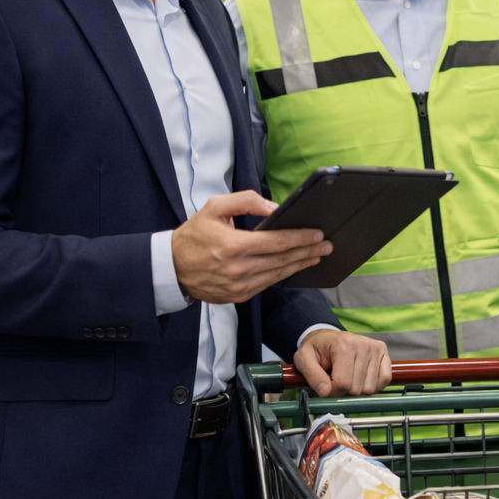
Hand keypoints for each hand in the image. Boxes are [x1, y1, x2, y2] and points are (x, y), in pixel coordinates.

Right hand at [171, 190, 330, 303]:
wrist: (171, 268)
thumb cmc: (194, 235)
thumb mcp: (216, 207)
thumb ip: (247, 201)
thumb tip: (275, 208)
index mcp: (234, 246)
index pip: (277, 242)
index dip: (301, 238)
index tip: (318, 234)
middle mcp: (239, 269)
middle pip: (283, 259)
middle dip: (308, 251)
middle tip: (327, 244)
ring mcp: (239, 286)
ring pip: (279, 274)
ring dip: (301, 264)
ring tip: (317, 255)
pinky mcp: (238, 296)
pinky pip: (268, 284)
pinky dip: (284, 275)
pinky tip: (295, 267)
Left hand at [294, 329, 391, 397]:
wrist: (327, 337)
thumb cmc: (316, 350)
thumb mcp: (304, 360)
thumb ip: (312, 376)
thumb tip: (326, 392)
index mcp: (343, 345)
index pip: (343, 383)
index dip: (332, 391)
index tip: (327, 384)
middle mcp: (363, 344)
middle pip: (357, 388)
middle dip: (345, 391)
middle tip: (338, 379)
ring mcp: (375, 348)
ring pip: (370, 388)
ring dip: (358, 389)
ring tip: (349, 377)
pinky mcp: (383, 352)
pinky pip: (385, 380)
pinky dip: (373, 385)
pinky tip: (363, 379)